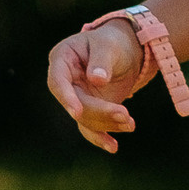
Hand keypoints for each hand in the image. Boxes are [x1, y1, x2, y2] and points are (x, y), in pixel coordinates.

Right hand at [45, 20, 146, 152]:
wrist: (125, 51)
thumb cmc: (113, 42)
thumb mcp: (109, 46)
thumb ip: (102, 61)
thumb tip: (96, 80)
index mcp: (62, 59)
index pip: (57, 81)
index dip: (66, 97)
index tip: (77, 112)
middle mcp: (65, 81)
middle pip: (75, 103)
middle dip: (100, 112)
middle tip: (125, 115)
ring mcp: (76, 97)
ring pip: (85, 118)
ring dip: (107, 123)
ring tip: (131, 123)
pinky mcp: (89, 109)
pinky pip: (91, 127)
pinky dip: (102, 136)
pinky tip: (113, 147)